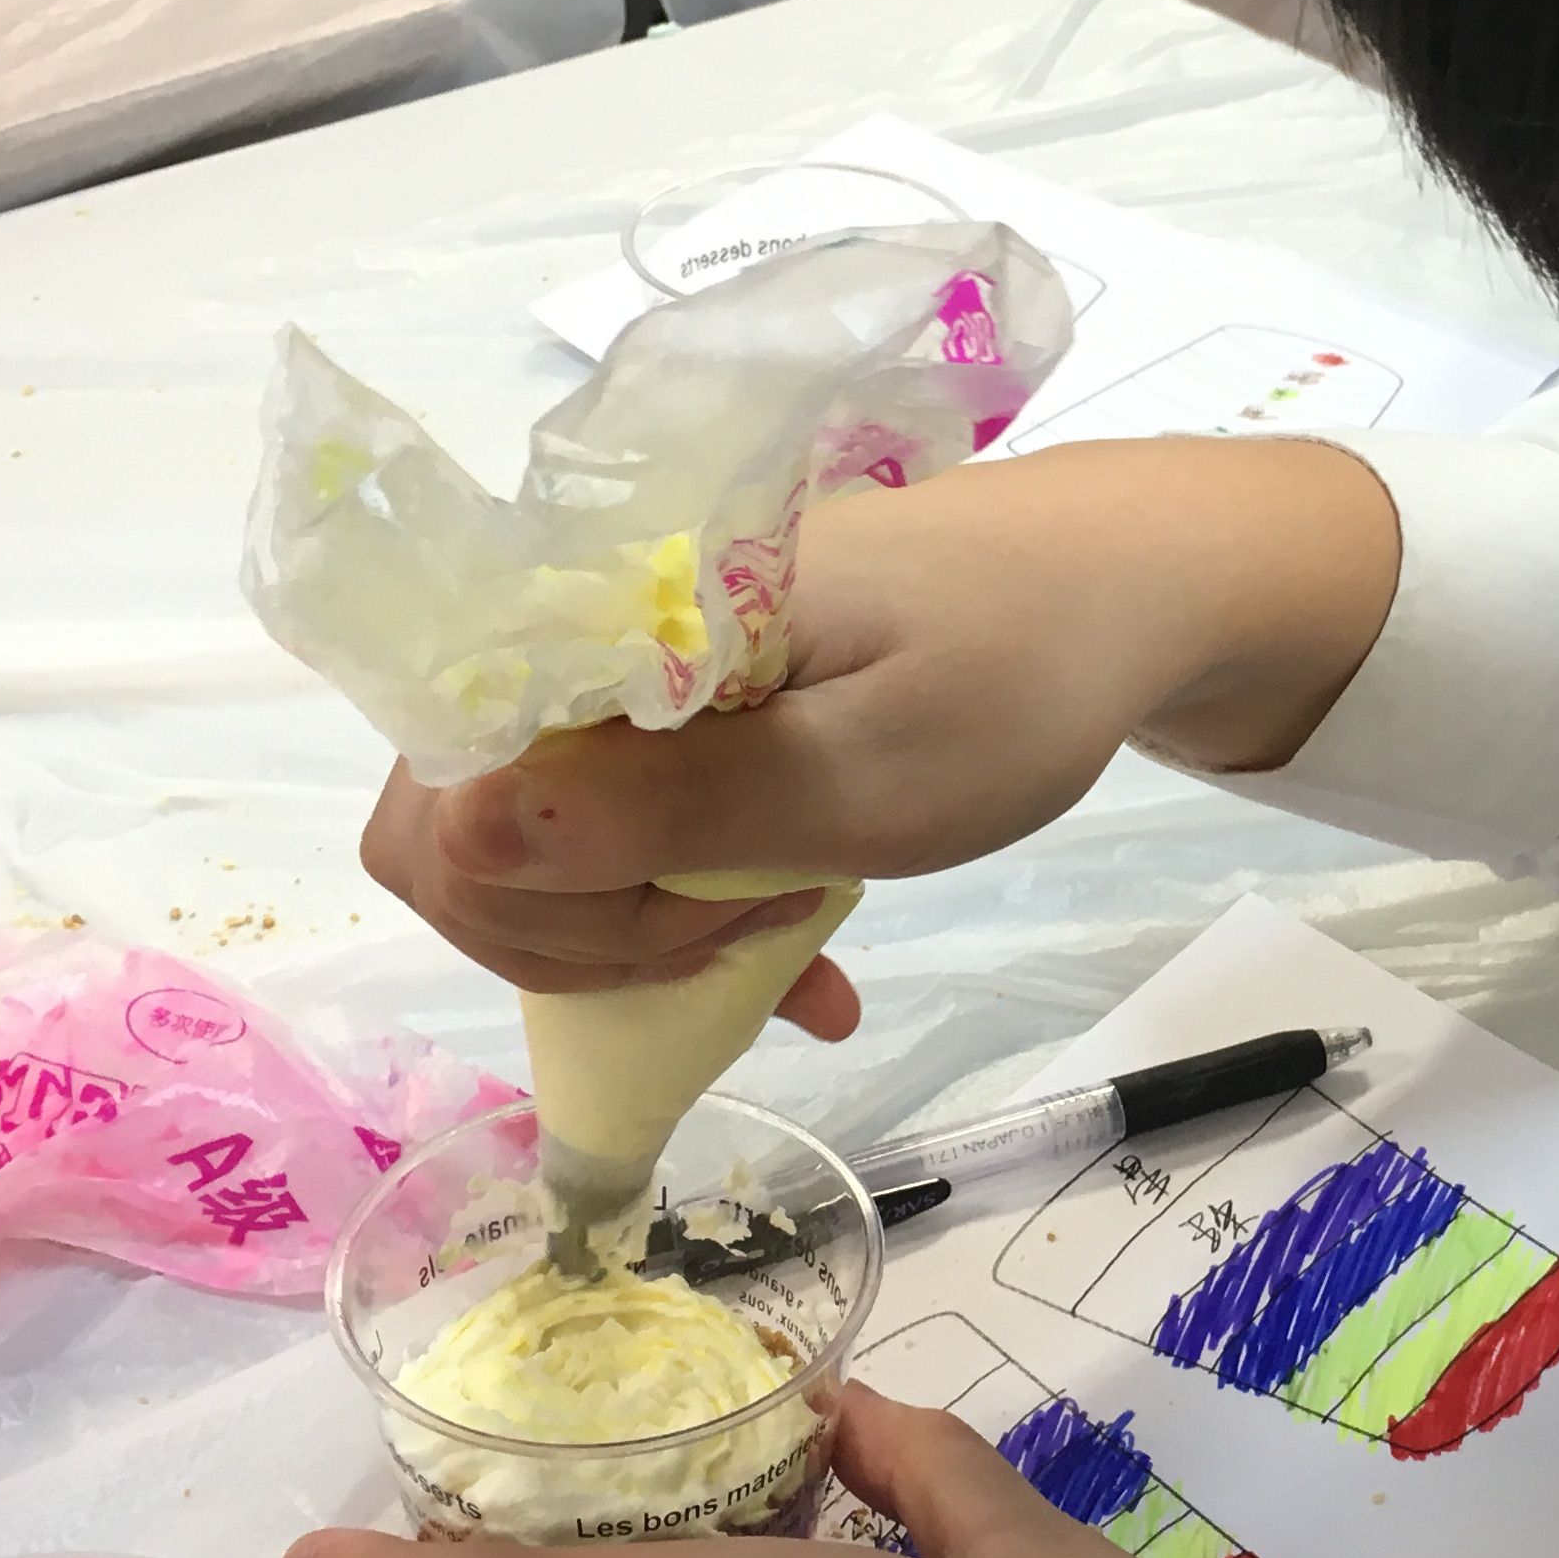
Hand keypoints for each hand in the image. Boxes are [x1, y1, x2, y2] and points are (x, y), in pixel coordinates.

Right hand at [357, 436, 1400, 1027]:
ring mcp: (621, 673)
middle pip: (459, 829)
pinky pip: (614, 824)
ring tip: (786, 947)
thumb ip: (664, 810)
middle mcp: (578, 633)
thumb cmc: (1014, 672)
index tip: (683, 926)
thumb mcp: (860, 774)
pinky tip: (795, 969)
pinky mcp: (670, 707)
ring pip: (533, 841)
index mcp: (603, 617)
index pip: (435, 792)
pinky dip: (680, 908)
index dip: (526, 904)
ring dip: (637, 934)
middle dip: (583, 934)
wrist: (1123, 588)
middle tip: (745, 941)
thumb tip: (456, 838)